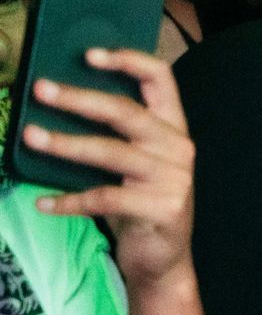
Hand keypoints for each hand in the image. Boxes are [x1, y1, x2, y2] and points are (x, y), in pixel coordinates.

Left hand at [26, 50, 195, 289]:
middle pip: (126, 112)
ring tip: (30, 137)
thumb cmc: (139, 204)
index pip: (161, 80)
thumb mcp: (134, 165)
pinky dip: (69, 201)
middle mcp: (178, 148)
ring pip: (111, 153)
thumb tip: (58, 104)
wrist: (162, 260)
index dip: (128, 60)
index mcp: (174, 129)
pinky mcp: (162, 209)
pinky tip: (42, 202)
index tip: (89, 55)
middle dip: (80, 99)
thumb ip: (115, 136)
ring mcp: (173, 180)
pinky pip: (105, 198)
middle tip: (41, 90)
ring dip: (65, 144)